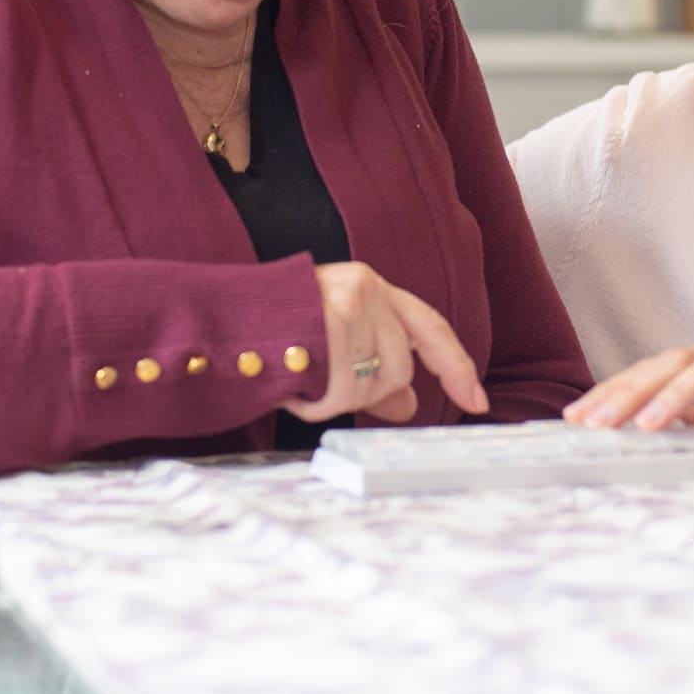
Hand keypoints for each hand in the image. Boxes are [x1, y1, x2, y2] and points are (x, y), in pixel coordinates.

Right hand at [282, 262, 489, 422]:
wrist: (216, 315)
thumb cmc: (272, 331)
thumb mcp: (332, 340)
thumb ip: (374, 368)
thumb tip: (408, 405)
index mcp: (372, 287)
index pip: (430, 329)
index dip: (456, 367)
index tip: (477, 402)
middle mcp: (366, 288)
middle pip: (399, 369)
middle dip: (365, 393)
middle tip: (322, 387)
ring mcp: (348, 303)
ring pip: (369, 385)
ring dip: (333, 399)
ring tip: (300, 379)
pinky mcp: (329, 322)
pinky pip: (341, 389)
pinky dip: (316, 402)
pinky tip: (293, 385)